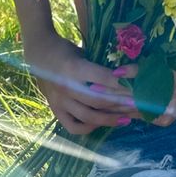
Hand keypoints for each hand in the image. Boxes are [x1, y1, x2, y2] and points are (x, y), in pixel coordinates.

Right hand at [24, 34, 138, 134]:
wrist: (38, 52)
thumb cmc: (65, 49)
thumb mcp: (82, 53)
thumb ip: (97, 67)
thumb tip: (122, 78)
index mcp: (74, 68)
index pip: (102, 78)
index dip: (120, 84)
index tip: (136, 89)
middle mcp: (66, 86)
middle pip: (98, 101)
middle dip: (120, 105)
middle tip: (137, 106)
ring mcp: (60, 100)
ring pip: (88, 116)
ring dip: (109, 119)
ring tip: (125, 119)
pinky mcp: (55, 109)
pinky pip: (72, 126)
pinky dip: (87, 128)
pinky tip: (99, 124)